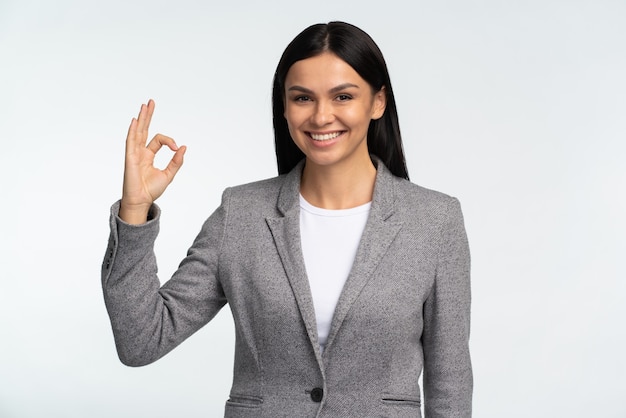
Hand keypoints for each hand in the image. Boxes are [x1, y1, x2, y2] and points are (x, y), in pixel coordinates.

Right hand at [119, 100, 185, 223]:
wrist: (141, 201)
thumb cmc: (151, 190)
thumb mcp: (169, 174)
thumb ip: (176, 161)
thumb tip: (183, 147)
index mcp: (148, 155)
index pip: (158, 140)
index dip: (169, 140)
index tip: (176, 148)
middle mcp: (140, 152)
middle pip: (143, 129)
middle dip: (148, 116)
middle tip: (151, 102)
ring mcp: (133, 154)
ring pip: (137, 132)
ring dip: (141, 118)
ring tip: (145, 105)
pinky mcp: (130, 158)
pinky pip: (130, 142)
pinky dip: (132, 131)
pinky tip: (135, 121)